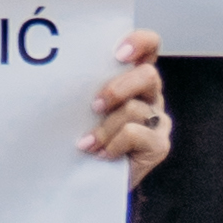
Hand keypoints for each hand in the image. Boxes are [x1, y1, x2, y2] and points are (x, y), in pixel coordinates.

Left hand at [87, 30, 170, 173]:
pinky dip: (113, 144)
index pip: (149, 46)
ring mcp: (158, 120)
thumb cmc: (84, 136)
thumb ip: (86, 86)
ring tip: (88, 143)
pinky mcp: (159, 145)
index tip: (118, 53)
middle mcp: (150, 95)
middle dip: (117, 89)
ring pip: (134, 109)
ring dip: (104, 127)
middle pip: (148, 75)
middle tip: (95, 105)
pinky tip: (102, 154)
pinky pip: (135, 134)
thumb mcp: (83, 107)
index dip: (139, 42)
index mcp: (133, 77)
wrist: (90, 179)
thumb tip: (62, 72)